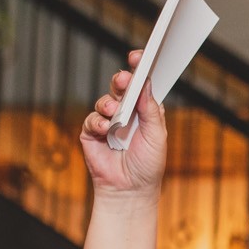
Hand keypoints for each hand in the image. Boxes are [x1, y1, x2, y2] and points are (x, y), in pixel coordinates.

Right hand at [78, 49, 168, 199]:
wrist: (130, 190)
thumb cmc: (148, 165)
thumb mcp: (157, 136)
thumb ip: (151, 110)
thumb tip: (146, 83)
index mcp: (145, 110)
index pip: (142, 85)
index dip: (141, 69)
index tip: (140, 57)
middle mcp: (127, 113)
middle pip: (122, 87)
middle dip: (122, 80)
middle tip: (124, 79)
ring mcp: (108, 122)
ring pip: (105, 100)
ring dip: (109, 103)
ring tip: (115, 112)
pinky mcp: (92, 133)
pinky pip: (92, 119)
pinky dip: (98, 122)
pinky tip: (105, 129)